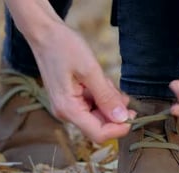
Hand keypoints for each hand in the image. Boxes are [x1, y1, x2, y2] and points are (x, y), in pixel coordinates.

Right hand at [30, 22, 134, 142]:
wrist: (44, 32)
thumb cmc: (64, 47)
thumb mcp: (90, 70)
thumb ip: (106, 96)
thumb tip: (122, 118)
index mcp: (68, 109)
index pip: (98, 134)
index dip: (119, 129)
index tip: (134, 115)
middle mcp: (66, 113)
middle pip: (99, 125)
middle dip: (114, 111)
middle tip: (121, 92)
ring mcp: (67, 107)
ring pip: (98, 114)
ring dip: (108, 100)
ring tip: (105, 79)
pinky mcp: (70, 100)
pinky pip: (91, 105)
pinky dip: (101, 95)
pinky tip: (100, 80)